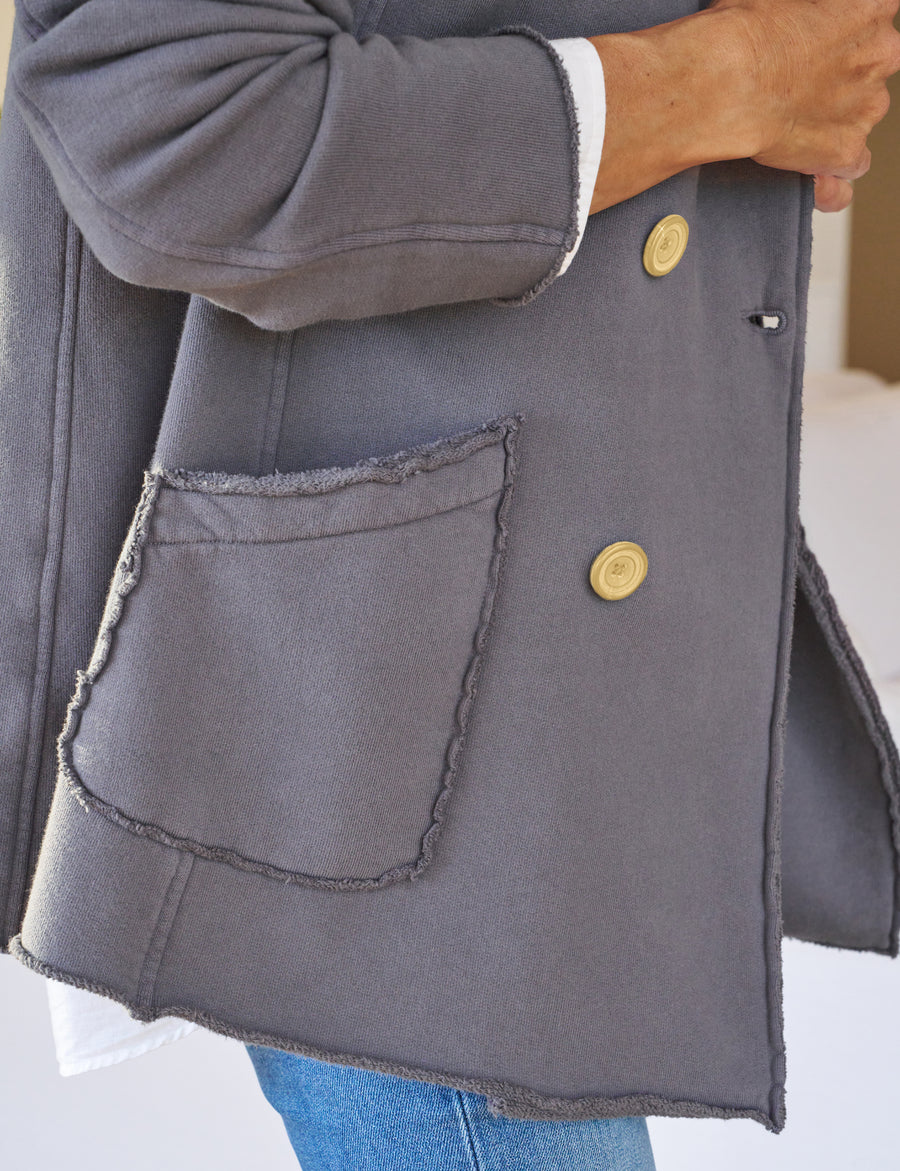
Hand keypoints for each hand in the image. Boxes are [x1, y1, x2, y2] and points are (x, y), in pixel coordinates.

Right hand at [710, 0, 899, 210]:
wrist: (725, 82)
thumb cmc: (744, 32)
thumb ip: (800, 7)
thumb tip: (791, 20)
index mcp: (872, 3)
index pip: (873, 12)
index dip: (841, 27)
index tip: (814, 37)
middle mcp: (882, 52)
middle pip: (872, 61)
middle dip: (841, 69)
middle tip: (798, 76)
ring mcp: (868, 105)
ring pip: (864, 109)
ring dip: (836, 112)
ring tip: (791, 116)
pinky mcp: (846, 150)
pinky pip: (852, 166)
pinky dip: (833, 170)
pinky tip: (812, 169)